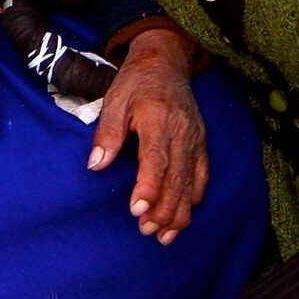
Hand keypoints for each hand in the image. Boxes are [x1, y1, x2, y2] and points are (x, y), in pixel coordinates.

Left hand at [89, 27, 206, 242]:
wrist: (166, 63)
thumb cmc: (136, 82)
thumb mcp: (114, 100)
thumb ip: (108, 134)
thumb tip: (96, 165)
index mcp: (158, 118)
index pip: (156, 159)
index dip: (149, 187)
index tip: (137, 210)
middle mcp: (181, 131)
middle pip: (176, 177)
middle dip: (163, 209)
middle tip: (146, 230)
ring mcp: (195, 138)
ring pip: (191, 182)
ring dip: (178, 211)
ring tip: (163, 235)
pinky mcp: (202, 143)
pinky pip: (202, 175)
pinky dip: (194, 198)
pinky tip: (183, 216)